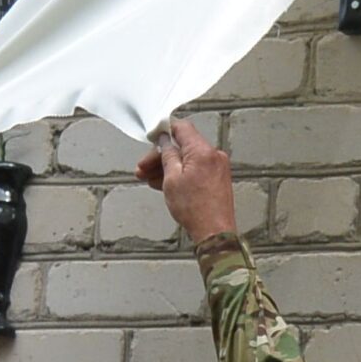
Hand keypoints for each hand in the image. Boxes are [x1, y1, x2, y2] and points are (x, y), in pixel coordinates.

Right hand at [134, 117, 236, 242]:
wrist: (214, 233)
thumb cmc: (196, 210)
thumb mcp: (172, 179)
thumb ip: (167, 155)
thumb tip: (164, 141)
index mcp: (203, 151)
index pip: (182, 128)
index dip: (164, 130)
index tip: (151, 136)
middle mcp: (213, 156)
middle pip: (182, 146)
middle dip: (160, 156)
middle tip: (143, 167)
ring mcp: (217, 167)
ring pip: (187, 160)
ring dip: (167, 167)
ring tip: (148, 178)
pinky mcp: (217, 179)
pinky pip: (195, 170)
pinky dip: (180, 174)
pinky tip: (164, 183)